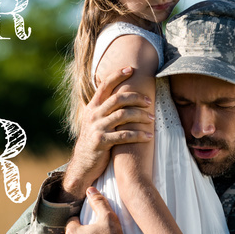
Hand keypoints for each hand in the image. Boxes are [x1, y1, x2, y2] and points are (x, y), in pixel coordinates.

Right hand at [62, 67, 153, 200]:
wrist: (83, 164)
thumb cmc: (94, 141)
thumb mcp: (95, 122)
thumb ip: (105, 110)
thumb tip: (121, 96)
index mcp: (92, 107)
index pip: (104, 85)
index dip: (117, 75)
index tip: (131, 69)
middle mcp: (93, 115)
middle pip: (118, 98)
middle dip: (136, 97)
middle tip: (149, 101)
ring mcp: (97, 128)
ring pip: (123, 115)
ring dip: (140, 115)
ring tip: (152, 119)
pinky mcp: (101, 142)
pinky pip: (124, 135)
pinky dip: (138, 135)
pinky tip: (148, 136)